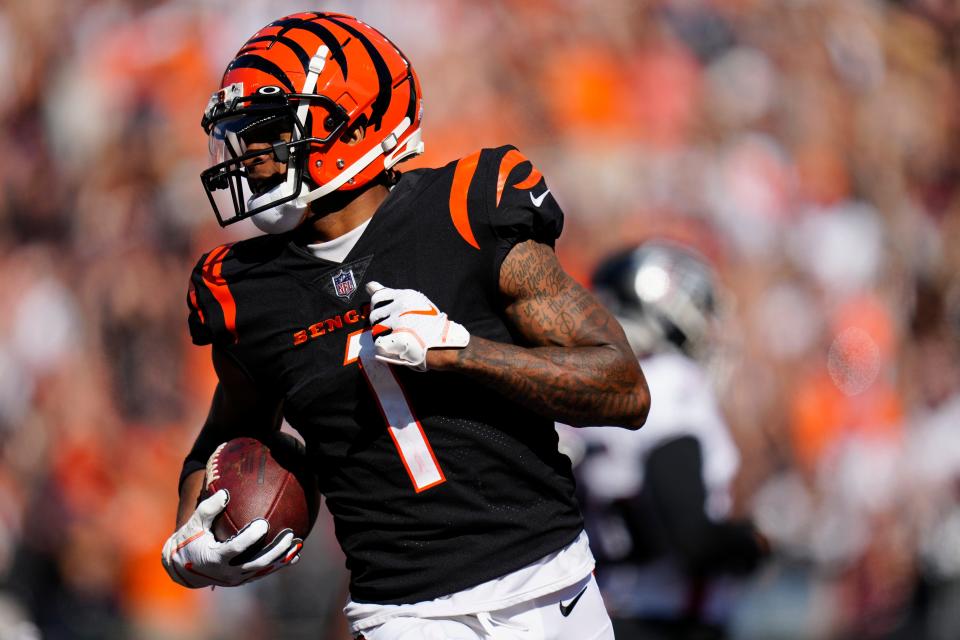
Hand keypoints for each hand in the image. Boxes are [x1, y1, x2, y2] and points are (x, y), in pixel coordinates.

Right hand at [161, 489, 301, 587]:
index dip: (250, 537)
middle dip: (275, 550)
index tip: (264, 523)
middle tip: (289, 534)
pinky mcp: (241, 580)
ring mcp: (235, 579)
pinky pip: (263, 573)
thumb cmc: (189, 540)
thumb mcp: (194, 523)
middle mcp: (227, 572)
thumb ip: (209, 508)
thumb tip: (226, 492)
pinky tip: (295, 556)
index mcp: (215, 558)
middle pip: (256, 563)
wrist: (183, 567)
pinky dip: (279, 565)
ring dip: (282, 558)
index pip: (236, 548)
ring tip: (298, 544)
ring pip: (263, 570)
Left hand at [367, 282, 469, 370]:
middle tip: (395, 331)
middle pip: (374, 315)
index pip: (377, 298)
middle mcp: (401, 306)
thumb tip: (369, 285)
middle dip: (380, 324)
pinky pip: (379, 344)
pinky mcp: (397, 338)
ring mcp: (399, 322)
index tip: (386, 316)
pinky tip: (398, 348)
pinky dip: (386, 349)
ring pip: (376, 330)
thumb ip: (390, 296)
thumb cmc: (430, 325)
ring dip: (384, 337)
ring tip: (398, 339)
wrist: (445, 344)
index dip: (378, 309)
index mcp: (406, 296)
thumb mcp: (414, 304)